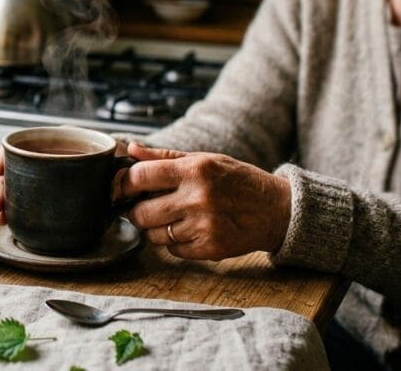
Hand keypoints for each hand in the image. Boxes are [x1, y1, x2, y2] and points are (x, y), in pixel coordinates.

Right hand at [0, 139, 130, 225]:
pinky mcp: (43, 191)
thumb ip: (117, 163)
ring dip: (3, 200)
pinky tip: (8, 220)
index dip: (6, 154)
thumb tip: (121, 169)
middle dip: (0, 186)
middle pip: (13, 166)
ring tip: (0, 217)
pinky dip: (13, 208)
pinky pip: (23, 197)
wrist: (123, 174)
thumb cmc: (118, 162)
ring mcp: (42, 173)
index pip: (24, 142)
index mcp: (58, 140)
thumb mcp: (116, 158)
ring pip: (14, 183)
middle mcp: (46, 155)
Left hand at [120, 143, 290, 260]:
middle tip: (144, 207)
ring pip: (153, 235)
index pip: (140, 177)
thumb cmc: (238, 181)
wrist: (277, 209)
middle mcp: (197, 198)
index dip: (124, 184)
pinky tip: (189, 230)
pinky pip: (173, 250)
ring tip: (171, 218)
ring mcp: (203, 226)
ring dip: (155, 229)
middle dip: (136, 211)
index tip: (123, 188)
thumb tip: (130, 150)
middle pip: (141, 212)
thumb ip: (164, 156)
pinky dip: (174, 242)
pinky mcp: (210, 249)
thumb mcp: (205, 160)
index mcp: (194, 170)